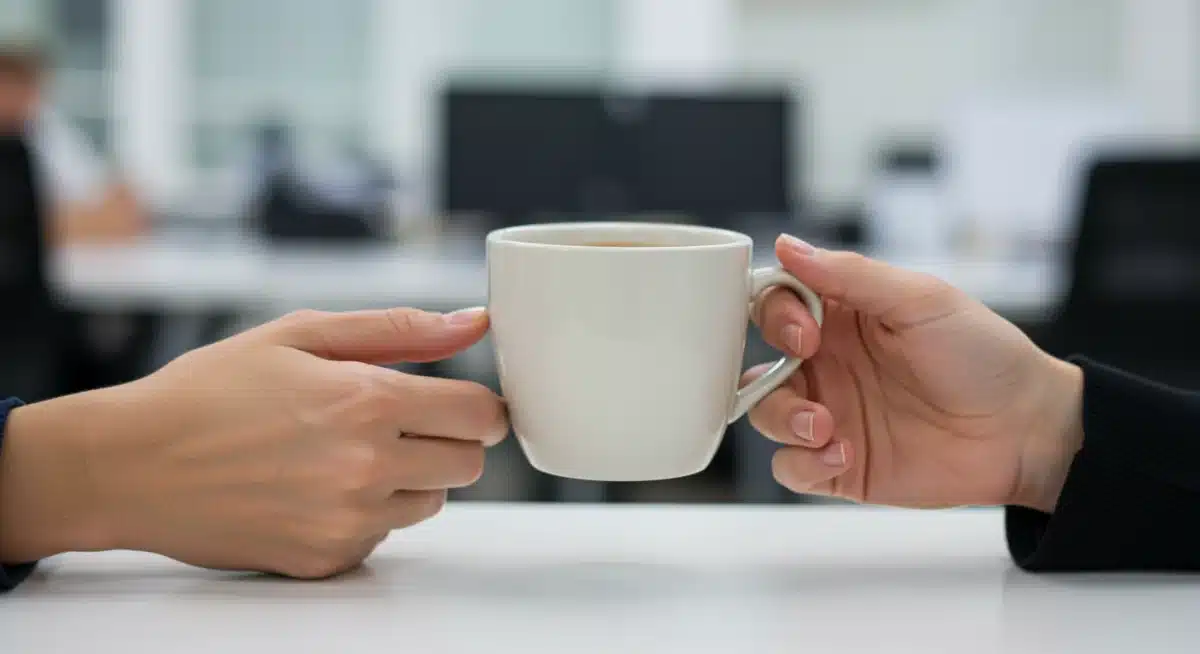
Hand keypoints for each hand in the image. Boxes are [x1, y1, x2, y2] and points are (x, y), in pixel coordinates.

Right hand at [0, 307, 506, 577]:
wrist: (130, 466)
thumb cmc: (207, 392)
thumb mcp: (300, 335)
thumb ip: (399, 329)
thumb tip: (473, 322)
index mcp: (365, 402)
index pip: (479, 414)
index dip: (481, 405)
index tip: (467, 402)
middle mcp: (365, 468)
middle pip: (468, 462)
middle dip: (449, 438)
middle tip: (401, 421)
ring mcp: (346, 521)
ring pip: (431, 501)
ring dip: (410, 477)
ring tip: (347, 452)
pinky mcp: (325, 559)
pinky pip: (383, 535)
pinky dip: (367, 513)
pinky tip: (317, 488)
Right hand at [746, 236, 1083, 512]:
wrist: (1026, 431)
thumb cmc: (985, 357)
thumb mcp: (922, 300)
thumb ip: (851, 275)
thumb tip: (787, 246)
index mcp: (842, 317)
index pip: (774, 302)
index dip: (774, 313)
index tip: (805, 331)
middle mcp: (829, 365)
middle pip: (755, 359)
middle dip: (766, 368)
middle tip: (807, 368)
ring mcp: (832, 415)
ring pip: (763, 414)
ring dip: (782, 418)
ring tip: (825, 426)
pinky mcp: (839, 466)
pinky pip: (789, 467)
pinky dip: (802, 462)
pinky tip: (842, 455)